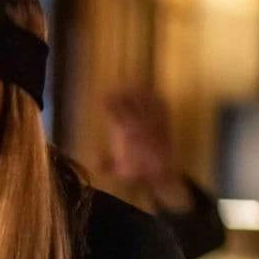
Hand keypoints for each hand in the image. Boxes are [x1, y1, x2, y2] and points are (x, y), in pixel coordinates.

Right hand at [104, 89, 191, 210]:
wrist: (161, 172)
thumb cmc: (138, 171)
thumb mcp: (118, 171)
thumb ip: (105, 164)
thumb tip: (94, 161)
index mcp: (124, 134)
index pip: (113, 113)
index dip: (107, 104)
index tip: (102, 98)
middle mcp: (138, 124)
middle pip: (128, 103)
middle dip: (120, 94)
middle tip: (115, 89)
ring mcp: (152, 122)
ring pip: (144, 102)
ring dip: (137, 92)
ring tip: (132, 86)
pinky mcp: (164, 123)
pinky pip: (161, 106)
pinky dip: (156, 98)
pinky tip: (153, 93)